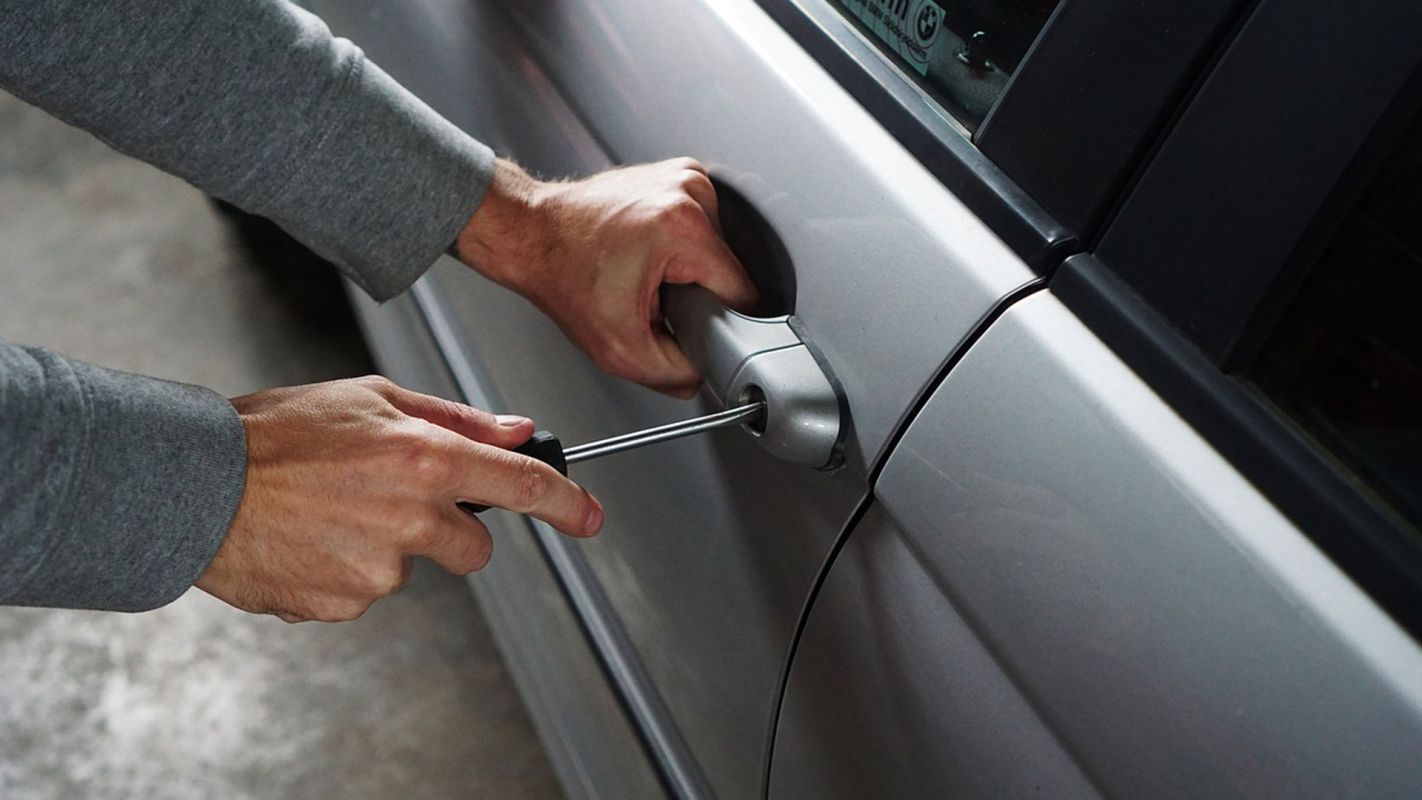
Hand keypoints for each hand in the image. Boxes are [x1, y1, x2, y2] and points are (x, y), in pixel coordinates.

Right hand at [197, 376, 602, 622]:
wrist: (195, 485)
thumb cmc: (275, 433)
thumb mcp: (371, 397)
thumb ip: (454, 418)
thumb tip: (517, 431)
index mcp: (424, 458)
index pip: (521, 486)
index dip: (566, 504)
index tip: (589, 516)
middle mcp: (410, 517)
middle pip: (473, 547)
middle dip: (449, 530)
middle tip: (390, 499)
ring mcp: (379, 568)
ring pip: (412, 568)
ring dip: (385, 547)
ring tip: (329, 512)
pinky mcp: (345, 604)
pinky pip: (365, 592)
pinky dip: (344, 571)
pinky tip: (309, 539)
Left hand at [454, 158, 758, 397]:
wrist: (531, 234)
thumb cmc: (563, 276)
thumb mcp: (620, 350)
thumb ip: (675, 374)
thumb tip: (705, 374)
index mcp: (684, 228)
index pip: (743, 292)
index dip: (718, 320)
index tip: (684, 321)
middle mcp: (690, 191)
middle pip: (728, 270)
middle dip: (698, 293)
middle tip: (653, 297)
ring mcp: (685, 176)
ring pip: (717, 250)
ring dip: (689, 270)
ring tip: (646, 272)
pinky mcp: (678, 174)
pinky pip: (702, 227)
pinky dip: (681, 246)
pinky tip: (649, 252)